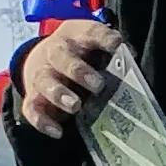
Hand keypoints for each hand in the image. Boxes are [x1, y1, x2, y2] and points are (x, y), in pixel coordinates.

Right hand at [16, 18, 124, 135]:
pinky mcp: (33, 97)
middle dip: (78, 71)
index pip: (89, 32)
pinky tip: (58, 132)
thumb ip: (113, 54)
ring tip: (76, 106)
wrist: (42, 60)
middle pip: (61, 57)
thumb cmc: (79, 56)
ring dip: (59, 94)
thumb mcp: (95, 47)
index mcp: (75, 37)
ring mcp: (42, 75)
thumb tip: (134, 59)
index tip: (117, 44)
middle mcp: (54, 53)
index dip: (103, 37)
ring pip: (44, 81)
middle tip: (97, 85)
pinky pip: (31, 108)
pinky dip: (42, 121)